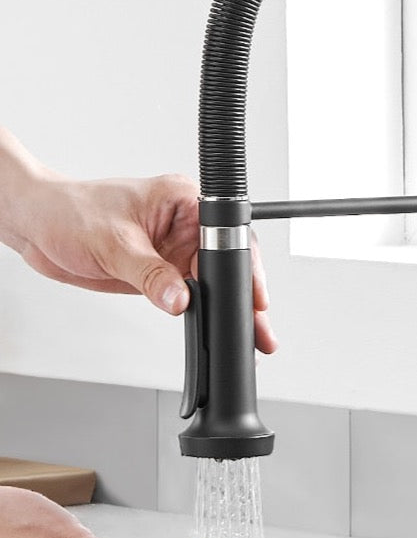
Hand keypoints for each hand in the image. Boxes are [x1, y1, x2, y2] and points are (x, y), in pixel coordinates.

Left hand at [0, 130, 276, 352]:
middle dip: (245, 297)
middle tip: (259, 327)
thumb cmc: (68, 213)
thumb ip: (150, 274)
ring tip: (248, 335)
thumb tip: (180, 299)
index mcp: (184, 202)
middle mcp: (186, 225)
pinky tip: (213, 327)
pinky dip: (202, 312)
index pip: (227, 237)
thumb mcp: (113, 243)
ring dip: (227, 309)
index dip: (244, 270)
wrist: (36, 226)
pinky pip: (190, 295)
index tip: (254, 298)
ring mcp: (175, 249)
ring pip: (214, 284)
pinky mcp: (163, 270)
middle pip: (228, 265)